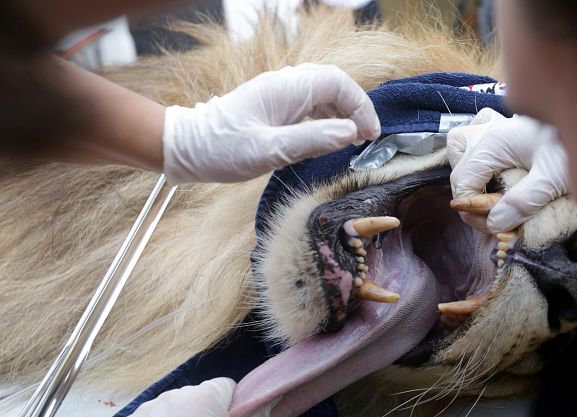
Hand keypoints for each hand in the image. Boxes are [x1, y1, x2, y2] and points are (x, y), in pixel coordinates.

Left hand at [163, 64, 380, 183]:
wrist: (186, 149)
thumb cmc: (222, 150)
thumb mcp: (269, 150)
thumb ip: (313, 140)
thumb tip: (350, 132)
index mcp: (286, 89)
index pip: (338, 83)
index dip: (360, 106)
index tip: (368, 135)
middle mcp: (285, 85)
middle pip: (335, 85)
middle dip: (355, 108)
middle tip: (365, 139)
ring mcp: (279, 95)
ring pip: (324, 94)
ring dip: (343, 114)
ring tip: (352, 140)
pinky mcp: (275, 107)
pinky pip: (310, 105)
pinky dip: (327, 119)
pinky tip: (329, 138)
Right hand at [447, 108, 568, 232]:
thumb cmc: (575, 146)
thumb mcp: (554, 178)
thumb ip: (524, 201)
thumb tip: (494, 224)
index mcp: (493, 142)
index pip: (463, 183)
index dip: (473, 210)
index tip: (497, 227)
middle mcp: (488, 130)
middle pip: (458, 168)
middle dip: (471, 197)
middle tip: (494, 215)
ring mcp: (495, 125)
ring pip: (460, 145)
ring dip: (467, 169)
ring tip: (487, 190)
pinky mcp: (506, 126)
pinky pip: (477, 132)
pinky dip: (478, 150)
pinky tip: (495, 166)